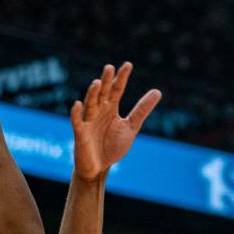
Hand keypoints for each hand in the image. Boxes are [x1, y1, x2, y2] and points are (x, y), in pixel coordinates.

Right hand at [70, 62, 160, 179]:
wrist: (98, 168)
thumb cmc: (112, 146)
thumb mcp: (131, 127)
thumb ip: (141, 110)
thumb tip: (157, 91)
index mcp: (111, 108)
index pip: (117, 89)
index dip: (121, 78)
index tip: (128, 65)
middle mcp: (99, 111)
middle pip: (102, 93)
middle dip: (105, 81)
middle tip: (109, 68)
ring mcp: (89, 121)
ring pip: (90, 104)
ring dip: (92, 94)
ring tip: (97, 83)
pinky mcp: (80, 133)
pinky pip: (77, 121)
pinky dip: (76, 113)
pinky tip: (78, 104)